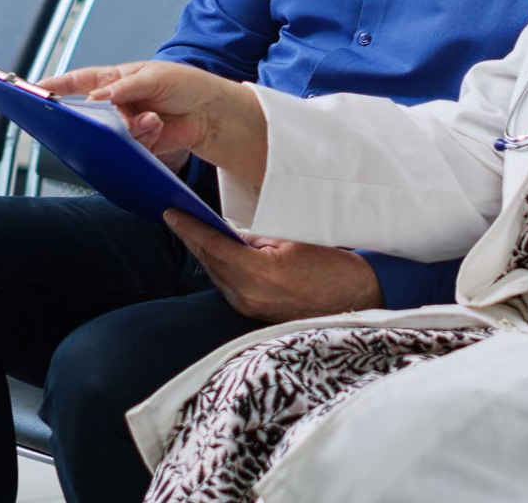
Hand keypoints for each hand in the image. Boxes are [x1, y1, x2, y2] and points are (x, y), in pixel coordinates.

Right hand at [40, 61, 267, 185]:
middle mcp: (116, 104)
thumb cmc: (185, 85)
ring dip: (129, 127)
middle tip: (88, 119)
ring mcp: (126, 126)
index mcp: (115, 80)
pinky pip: (130, 146)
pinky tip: (157, 127)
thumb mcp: (155, 76)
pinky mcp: (139, 145)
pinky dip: (144, 137)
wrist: (212, 112)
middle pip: (89, 113)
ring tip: (151, 119)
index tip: (32, 89)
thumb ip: (124, 87)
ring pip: (110, 133)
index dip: (55, 86)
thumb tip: (96, 97)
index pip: (79, 81)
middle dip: (88, 117)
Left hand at [164, 209, 383, 322]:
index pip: (214, 246)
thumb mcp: (293, 240)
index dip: (190, 228)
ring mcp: (250, 307)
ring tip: (193, 232)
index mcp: (258, 273)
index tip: (171, 213)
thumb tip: (232, 235)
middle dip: (192, 238)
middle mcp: (248, 295)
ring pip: (216, 276)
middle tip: (176, 217)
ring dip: (205, 254)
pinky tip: (217, 255)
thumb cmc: (331, 265)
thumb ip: (257, 239)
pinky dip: (220, 269)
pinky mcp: (255, 313)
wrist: (356, 297)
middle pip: (210, 262)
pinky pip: (228, 287)